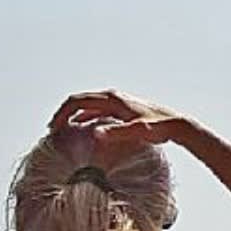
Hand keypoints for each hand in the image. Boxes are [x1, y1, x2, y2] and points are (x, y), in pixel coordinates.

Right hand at [47, 90, 198, 160]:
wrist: (177, 125)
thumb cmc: (159, 127)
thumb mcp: (137, 131)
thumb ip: (117, 132)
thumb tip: (96, 133)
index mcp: (112, 99)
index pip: (77, 101)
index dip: (62, 113)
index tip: (54, 128)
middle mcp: (113, 97)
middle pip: (80, 102)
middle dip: (64, 115)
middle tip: (53, 131)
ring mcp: (118, 103)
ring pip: (88, 107)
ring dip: (74, 117)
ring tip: (64, 132)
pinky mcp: (122, 111)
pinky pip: (98, 113)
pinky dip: (86, 120)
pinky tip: (85, 133)